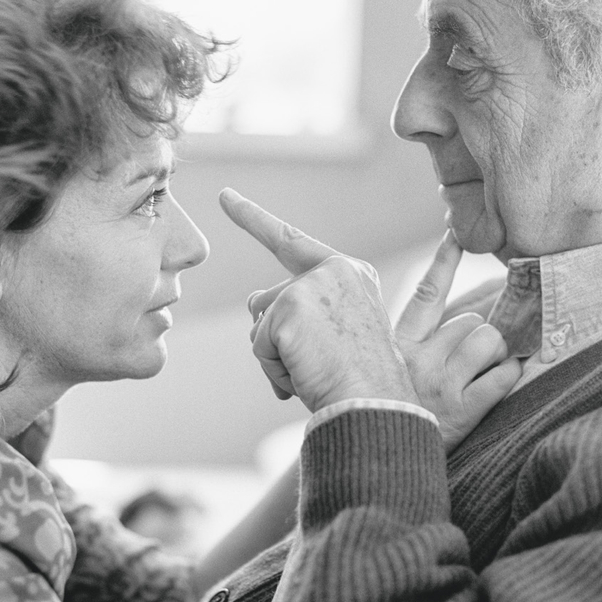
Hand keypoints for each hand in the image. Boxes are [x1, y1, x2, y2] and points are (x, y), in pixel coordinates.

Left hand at [220, 189, 420, 413]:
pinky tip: (304, 374)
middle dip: (274, 337)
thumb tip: (252, 302)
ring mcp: (311, 285)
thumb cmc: (359, 381)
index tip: (225, 197)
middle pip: (270, 299)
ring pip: (262, 322)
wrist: (375, 404)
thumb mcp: (333, 336)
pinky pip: (259, 344)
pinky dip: (274, 367)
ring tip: (315, 370)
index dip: (254, 219)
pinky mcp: (291, 307)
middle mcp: (334, 270)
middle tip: (316, 363)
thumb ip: (296, 311)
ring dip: (277, 355)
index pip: (292, 242)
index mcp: (351, 273)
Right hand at [395, 232, 521, 451]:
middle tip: (467, 365)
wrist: (379, 461)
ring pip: (489, 340)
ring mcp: (440, 383)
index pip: (426, 295)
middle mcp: (417, 359)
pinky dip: (507, 377)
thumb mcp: (381, 375)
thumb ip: (405, 348)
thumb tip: (445, 324)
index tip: (456, 233)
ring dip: (493, 357)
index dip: (444, 261)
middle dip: (478, 340)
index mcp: (397, 347)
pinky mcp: (462, 410)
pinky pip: (503, 376)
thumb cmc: (387, 417)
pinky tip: (495, 387)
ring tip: (475, 378)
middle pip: (470, 322)